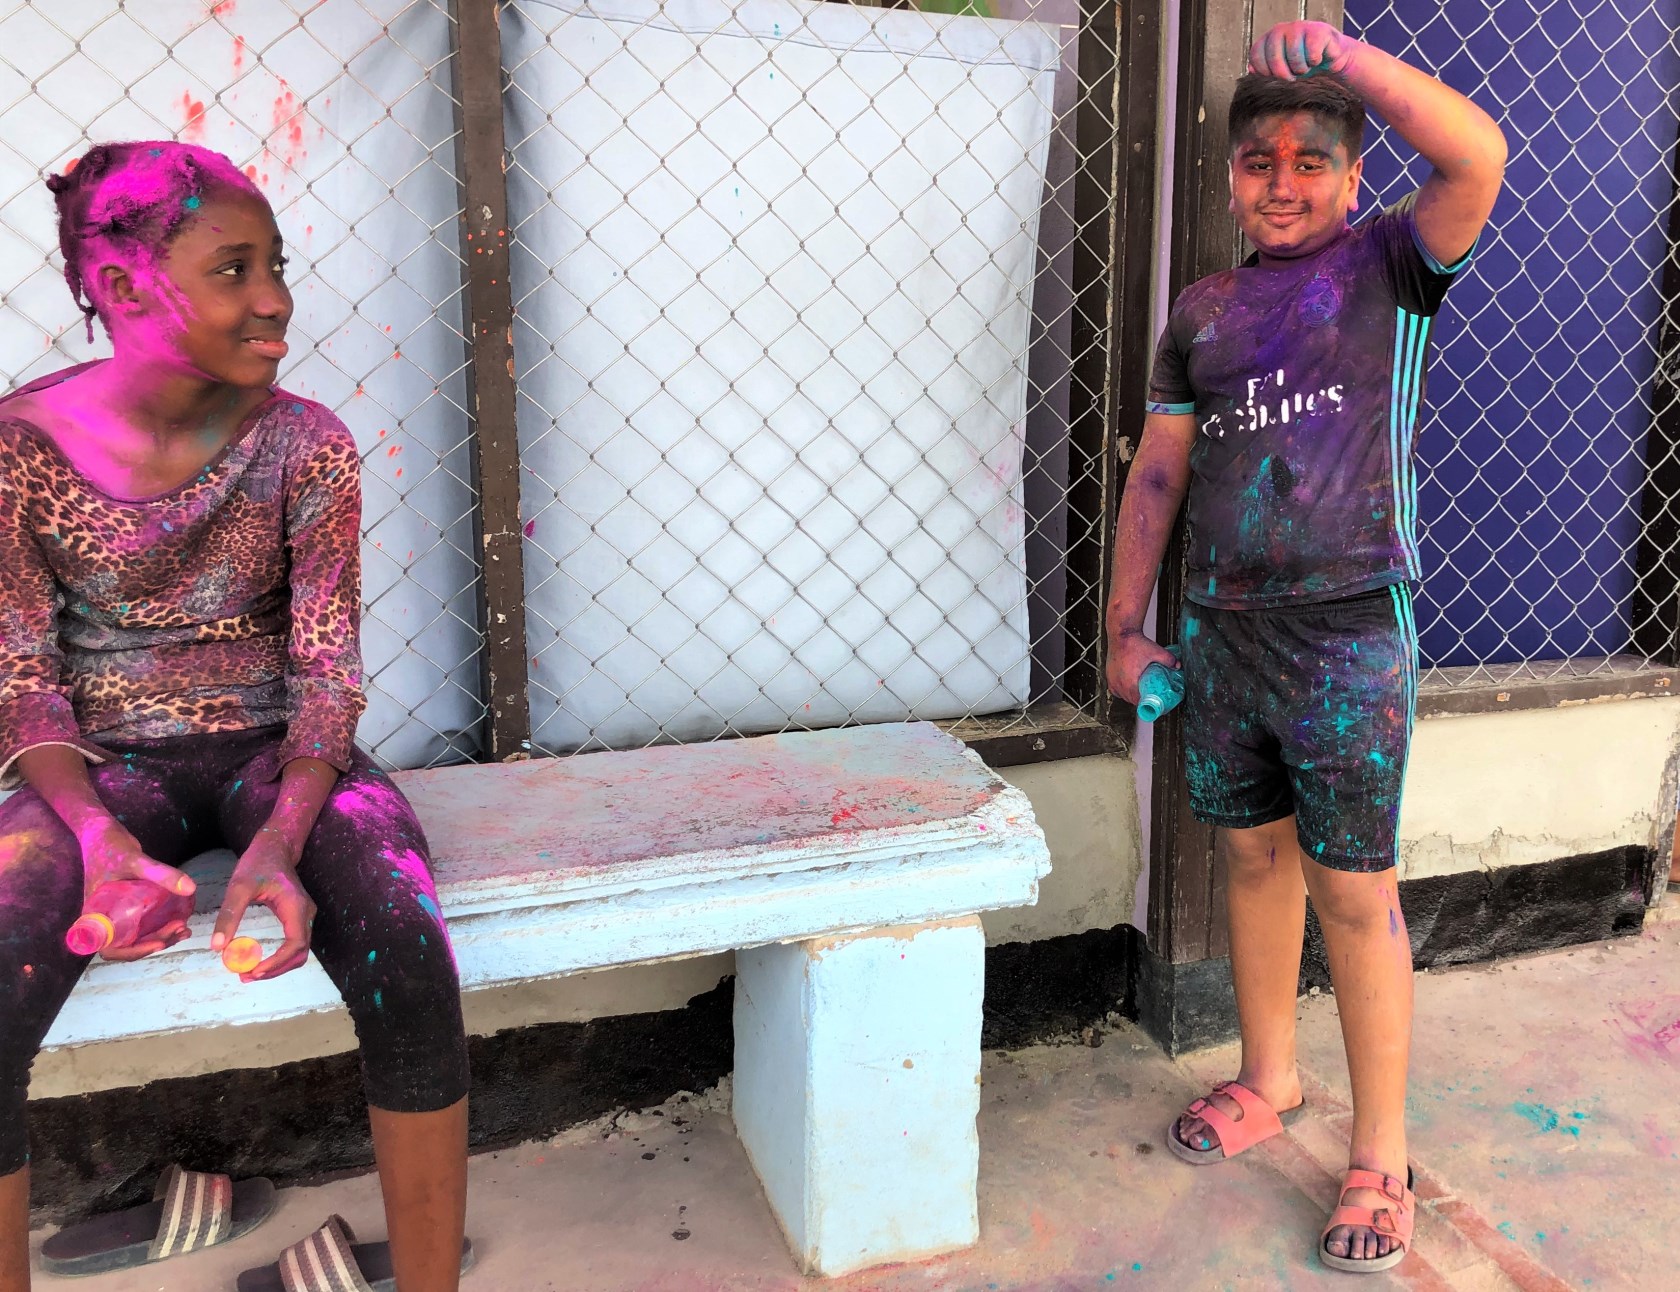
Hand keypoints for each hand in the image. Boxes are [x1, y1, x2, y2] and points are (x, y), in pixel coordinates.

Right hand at [76, 817, 195, 961]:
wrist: (101, 832)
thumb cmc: (109, 847)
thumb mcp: (135, 860)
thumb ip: (160, 873)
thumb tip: (191, 888)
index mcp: (93, 916)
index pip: (109, 948)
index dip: (132, 952)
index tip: (157, 942)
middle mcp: (103, 919)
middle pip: (128, 945)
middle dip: (155, 941)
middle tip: (180, 929)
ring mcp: (115, 913)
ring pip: (136, 936)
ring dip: (160, 936)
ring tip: (184, 929)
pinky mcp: (126, 906)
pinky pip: (141, 922)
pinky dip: (158, 925)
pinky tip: (180, 920)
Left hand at [212, 828, 314, 981]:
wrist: (275, 847)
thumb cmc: (259, 862)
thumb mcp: (239, 886)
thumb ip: (229, 915)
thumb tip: (217, 946)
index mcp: (296, 906)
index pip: (295, 944)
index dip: (277, 962)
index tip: (253, 971)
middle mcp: (305, 914)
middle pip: (299, 953)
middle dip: (275, 969)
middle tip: (246, 977)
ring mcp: (304, 916)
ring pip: (298, 952)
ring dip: (277, 966)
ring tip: (249, 972)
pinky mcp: (297, 918)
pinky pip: (293, 944)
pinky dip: (278, 957)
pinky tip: (257, 959)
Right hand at [1106, 628, 1178, 705]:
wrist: (1121, 634)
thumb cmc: (1134, 643)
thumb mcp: (1156, 652)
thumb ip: (1169, 660)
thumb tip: (1178, 666)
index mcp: (1130, 682)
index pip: (1138, 701)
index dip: (1147, 704)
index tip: (1153, 703)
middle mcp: (1119, 683)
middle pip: (1131, 700)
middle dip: (1140, 700)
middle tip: (1150, 697)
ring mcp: (1112, 680)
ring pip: (1122, 696)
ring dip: (1130, 696)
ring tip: (1140, 693)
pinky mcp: (1108, 676)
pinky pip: (1115, 690)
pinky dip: (1122, 691)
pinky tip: (1128, 688)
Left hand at [1248, 22, 1360, 80]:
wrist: (1330, 60)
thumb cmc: (1302, 67)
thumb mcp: (1280, 72)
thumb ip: (1264, 71)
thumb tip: (1251, 71)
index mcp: (1268, 40)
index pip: (1256, 55)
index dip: (1264, 73)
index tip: (1274, 80)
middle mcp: (1280, 30)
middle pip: (1273, 56)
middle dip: (1282, 74)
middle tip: (1292, 79)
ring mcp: (1299, 27)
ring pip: (1293, 55)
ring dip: (1300, 69)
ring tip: (1305, 69)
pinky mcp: (1318, 30)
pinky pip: (1311, 53)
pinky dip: (1314, 62)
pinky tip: (1317, 60)